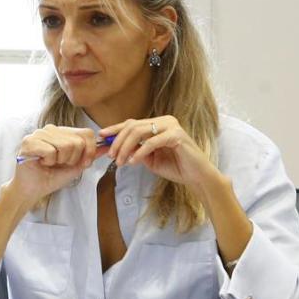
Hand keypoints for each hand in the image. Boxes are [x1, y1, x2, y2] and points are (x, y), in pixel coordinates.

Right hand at [6, 125, 107, 209]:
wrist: (33, 189)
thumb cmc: (52, 177)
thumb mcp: (76, 166)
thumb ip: (90, 155)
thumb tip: (107, 146)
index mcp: (62, 132)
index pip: (87, 132)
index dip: (90, 150)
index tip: (84, 163)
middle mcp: (50, 129)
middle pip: (77, 141)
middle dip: (73, 158)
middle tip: (60, 164)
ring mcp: (38, 133)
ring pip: (65, 145)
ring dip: (60, 161)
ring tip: (50, 163)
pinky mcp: (29, 142)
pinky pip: (51, 151)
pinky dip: (48, 162)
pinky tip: (41, 163)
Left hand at [101, 116, 227, 195]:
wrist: (197, 177)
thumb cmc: (175, 167)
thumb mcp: (149, 158)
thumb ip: (135, 150)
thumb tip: (115, 148)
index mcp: (158, 124)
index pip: (131, 123)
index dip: (114, 129)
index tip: (101, 136)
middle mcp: (165, 121)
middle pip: (132, 126)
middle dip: (117, 141)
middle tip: (111, 156)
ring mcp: (172, 126)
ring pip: (138, 132)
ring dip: (125, 147)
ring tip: (120, 161)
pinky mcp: (177, 135)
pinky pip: (151, 142)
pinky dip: (139, 152)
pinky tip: (133, 162)